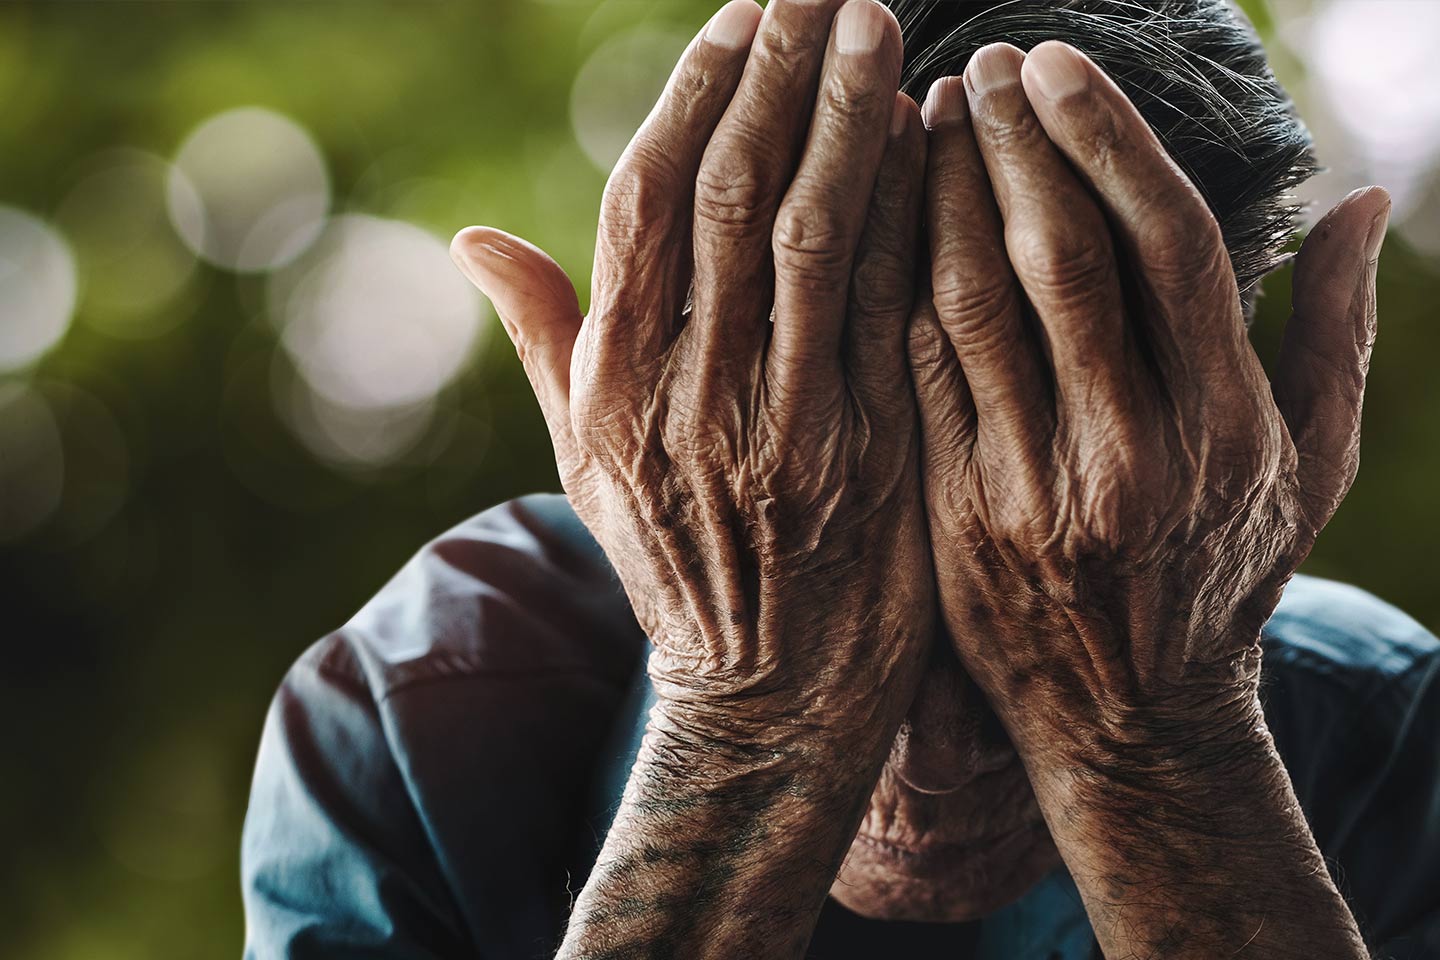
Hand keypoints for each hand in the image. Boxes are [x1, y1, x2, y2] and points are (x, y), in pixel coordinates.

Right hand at [455, 1, 931, 954]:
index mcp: (613, 388)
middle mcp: (686, 397)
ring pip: (815, 233)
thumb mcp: (588, 467)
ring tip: (878, 29)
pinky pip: (890, 306)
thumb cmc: (679, 569)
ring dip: (849, 117)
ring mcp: (781, 428)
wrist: (767, 702)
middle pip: (733, 194)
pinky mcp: (869, 455)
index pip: (649, 203)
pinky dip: (909, 211)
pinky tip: (933, 140)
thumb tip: (471, 236)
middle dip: (780, 75)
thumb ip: (548, 341)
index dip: (695, 96)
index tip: (741, 19)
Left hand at [909, 41, 1381, 955]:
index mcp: (1222, 423)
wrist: (1129, 719)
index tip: (1054, 63)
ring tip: (920, 116)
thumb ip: (1334, 333)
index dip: (1105, 138)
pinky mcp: (953, 514)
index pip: (1164, 244)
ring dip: (938, 196)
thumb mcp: (1306, 470)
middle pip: (1058, 256)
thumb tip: (1366, 203)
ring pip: (971, 305)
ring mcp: (1030, 488)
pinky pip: (915, 375)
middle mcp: (1129, 452)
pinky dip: (892, 284)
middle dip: (1009, 143)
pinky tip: (874, 218)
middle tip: (976, 64)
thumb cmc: (1222, 578)